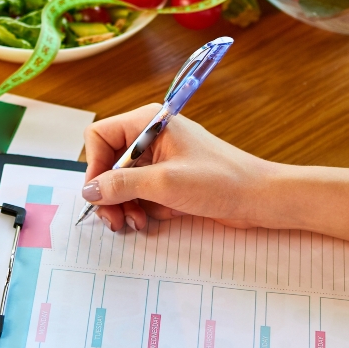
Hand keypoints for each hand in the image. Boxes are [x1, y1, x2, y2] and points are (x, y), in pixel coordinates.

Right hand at [82, 104, 348, 242]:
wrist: (260, 198)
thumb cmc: (220, 180)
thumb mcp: (164, 183)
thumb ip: (121, 185)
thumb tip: (89, 191)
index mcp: (149, 123)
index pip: (100, 137)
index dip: (95, 167)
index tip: (99, 196)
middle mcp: (151, 138)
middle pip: (109, 164)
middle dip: (109, 194)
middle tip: (114, 221)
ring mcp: (162, 160)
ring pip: (124, 183)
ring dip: (124, 206)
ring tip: (135, 224)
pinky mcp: (171, 180)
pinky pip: (142, 194)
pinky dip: (141, 209)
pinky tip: (148, 223)